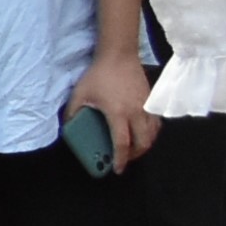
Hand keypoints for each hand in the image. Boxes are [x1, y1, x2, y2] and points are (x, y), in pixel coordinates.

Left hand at [71, 55, 160, 171]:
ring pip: (153, 134)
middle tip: (124, 160)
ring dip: (145, 145)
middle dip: (135, 156)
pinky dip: (151, 133)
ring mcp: (147, 106)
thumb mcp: (79, 94)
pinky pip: (156, 123)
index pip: (122, 143)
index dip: (120, 159)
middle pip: (143, 142)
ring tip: (132, 149)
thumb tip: (68, 127)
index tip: (117, 169)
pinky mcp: (152, 100)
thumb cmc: (98, 75)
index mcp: (118, 113)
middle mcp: (136, 112)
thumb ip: (72, 113)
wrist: (119, 55)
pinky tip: (142, 133)